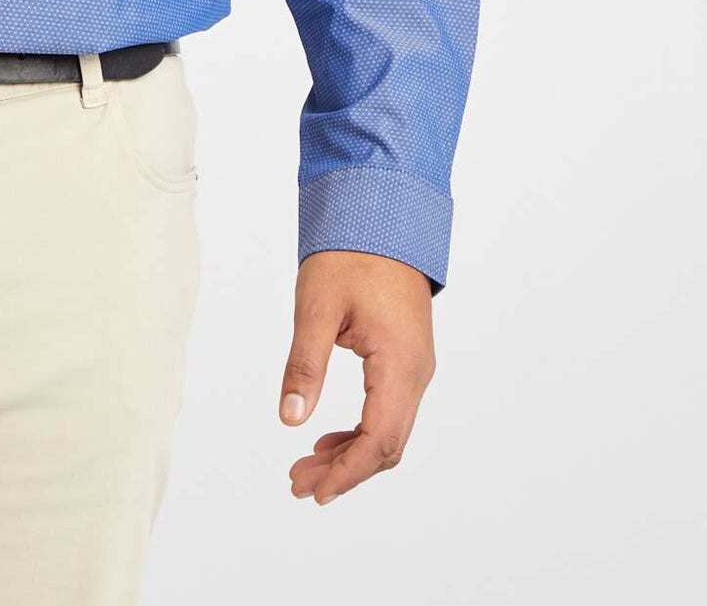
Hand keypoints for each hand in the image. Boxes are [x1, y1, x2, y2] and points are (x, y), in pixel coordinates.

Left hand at [278, 249, 434, 504]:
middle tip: (298, 483)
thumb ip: (305, 364)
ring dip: (350, 453)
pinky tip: (327, 437)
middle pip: (387, 444)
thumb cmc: (349, 255)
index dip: (347, 471)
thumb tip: (290, 418)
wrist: (381, 216)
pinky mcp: (406, 359)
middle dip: (344, 470)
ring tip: (305, 466)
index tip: (314, 490)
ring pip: (389, 430)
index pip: (380, 439)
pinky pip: (388, 409)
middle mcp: (416, 373)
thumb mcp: (316, 307)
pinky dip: (360, 430)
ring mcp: (415, 367)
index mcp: (400, 364)